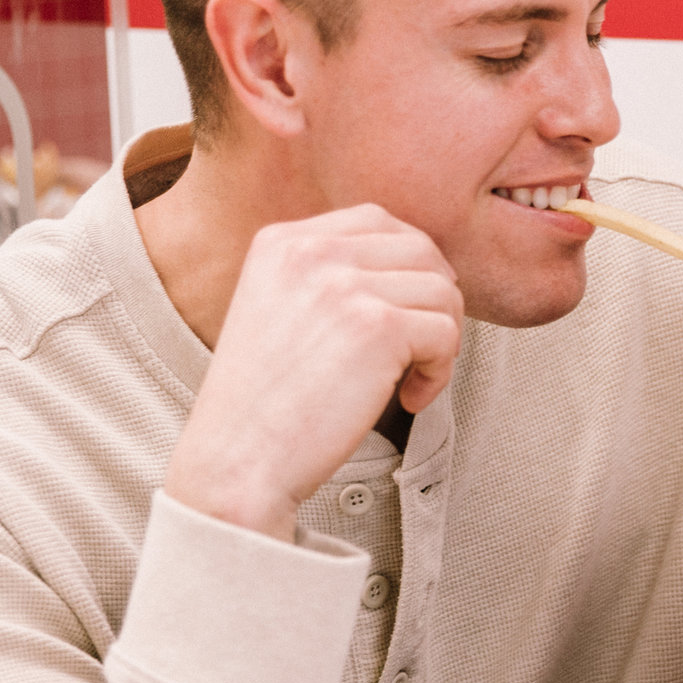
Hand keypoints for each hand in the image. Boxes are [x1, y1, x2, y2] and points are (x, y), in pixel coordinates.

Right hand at [164, 205, 460, 537]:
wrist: (237, 461)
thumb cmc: (265, 404)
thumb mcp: (279, 310)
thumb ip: (328, 276)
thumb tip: (419, 266)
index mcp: (282, 240)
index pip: (377, 221)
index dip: (407, 266)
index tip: (401, 316)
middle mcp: (311, 250)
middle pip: (420, 249)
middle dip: (433, 303)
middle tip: (417, 352)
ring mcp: (343, 285)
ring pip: (441, 290)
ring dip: (442, 339)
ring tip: (410, 379)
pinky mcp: (377, 326)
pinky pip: (445, 332)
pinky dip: (441, 370)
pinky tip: (409, 399)